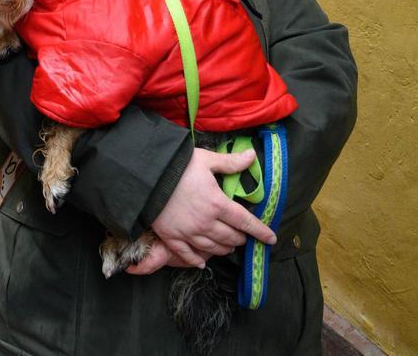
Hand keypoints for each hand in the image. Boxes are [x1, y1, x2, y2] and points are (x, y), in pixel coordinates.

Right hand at [125, 148, 275, 273]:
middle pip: (230, 237)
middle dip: (240, 239)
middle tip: (243, 237)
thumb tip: (252, 156)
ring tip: (228, 248)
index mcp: (217, 203)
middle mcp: (206, 223)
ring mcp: (188, 232)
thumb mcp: (206, 160)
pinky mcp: (171, 237)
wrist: (145, 177)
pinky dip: (196, 260)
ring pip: (212, 247)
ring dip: (224, 249)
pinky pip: (186, 254)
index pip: (245, 222)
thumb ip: (230, 162)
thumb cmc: (177, 166)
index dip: (260, 231)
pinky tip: (202, 262)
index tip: (271, 239)